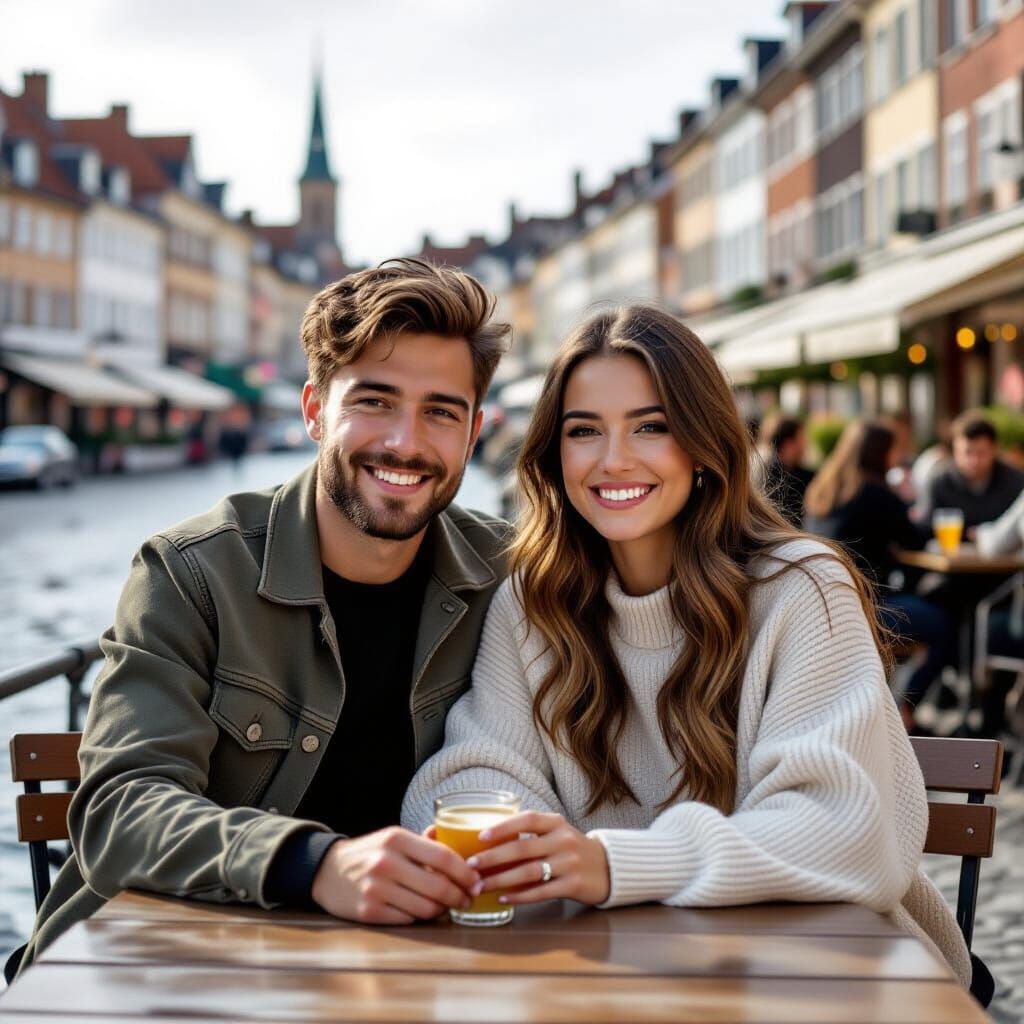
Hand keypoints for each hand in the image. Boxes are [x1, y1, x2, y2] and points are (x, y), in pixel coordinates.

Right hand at [311, 826, 479, 924]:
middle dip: (459, 896)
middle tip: (467, 899)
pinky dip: (420, 918)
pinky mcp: (368, 912)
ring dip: (442, 910)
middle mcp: (386, 862)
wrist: (327, 871)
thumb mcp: (393, 837)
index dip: (465, 872)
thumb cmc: (369, 853)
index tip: (476, 881)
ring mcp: (376, 888)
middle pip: (438, 886)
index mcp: (396, 839)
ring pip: (425, 908)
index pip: (442, 856)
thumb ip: (424, 841)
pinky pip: (408, 920)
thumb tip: (456, 838)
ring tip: (446, 906)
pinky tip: (422, 912)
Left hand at [464, 810, 609, 906]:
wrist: (609, 867)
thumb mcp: (556, 833)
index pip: (527, 819)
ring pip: (529, 872)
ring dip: (501, 880)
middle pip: (523, 848)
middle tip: (471, 866)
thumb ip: (531, 835)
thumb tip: (490, 844)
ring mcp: (569, 863)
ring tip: (481, 886)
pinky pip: (542, 892)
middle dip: (493, 858)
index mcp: (556, 823)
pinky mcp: (574, 885)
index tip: (480, 836)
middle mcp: (563, 840)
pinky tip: (503, 898)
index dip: (503, 827)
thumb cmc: (572, 849)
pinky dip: (520, 896)